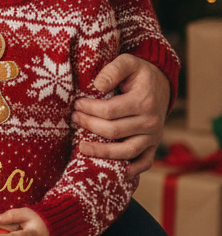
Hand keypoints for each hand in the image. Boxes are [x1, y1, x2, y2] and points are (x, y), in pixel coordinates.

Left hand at [72, 54, 168, 175]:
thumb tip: (97, 85)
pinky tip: (116, 173)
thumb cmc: (138, 73)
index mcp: (143, 101)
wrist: (161, 84)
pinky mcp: (153, 145)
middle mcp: (151, 122)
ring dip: (102, 152)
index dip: (89, 109)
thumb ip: (112, 70)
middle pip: (114, 131)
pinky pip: (145, 162)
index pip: (110, 111)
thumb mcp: (127, 62)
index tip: (76, 104)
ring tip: (81, 147)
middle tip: (74, 119)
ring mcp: (153, 136)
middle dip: (89, 126)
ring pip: (126, 151)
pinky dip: (132, 170)